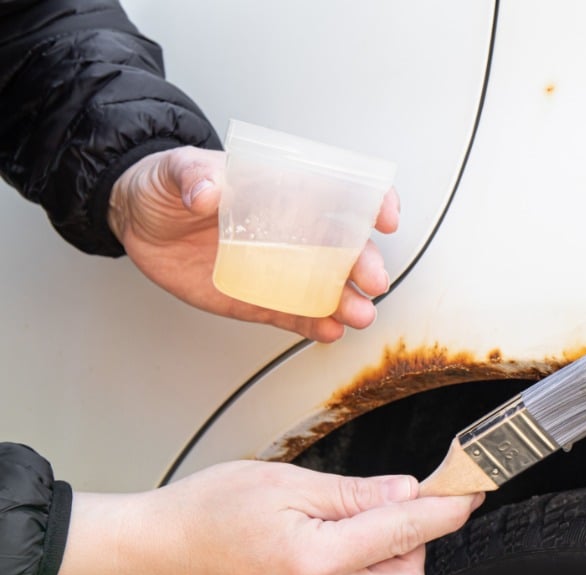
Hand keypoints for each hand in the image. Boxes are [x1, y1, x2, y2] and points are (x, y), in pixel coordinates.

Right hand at [46, 461, 482, 574]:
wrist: (154, 553)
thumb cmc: (207, 511)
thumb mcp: (287, 483)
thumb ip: (356, 494)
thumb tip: (409, 492)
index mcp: (313, 562)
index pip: (405, 533)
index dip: (444, 508)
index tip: (467, 491)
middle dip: (417, 540)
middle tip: (402, 504)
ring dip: (392, 563)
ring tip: (361, 526)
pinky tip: (344, 552)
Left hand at [108, 146, 401, 342]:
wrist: (139, 221)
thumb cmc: (167, 184)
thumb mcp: (177, 168)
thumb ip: (195, 176)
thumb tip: (208, 191)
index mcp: (282, 191)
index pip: (339, 192)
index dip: (370, 202)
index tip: (384, 218)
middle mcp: (291, 230)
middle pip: (342, 247)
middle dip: (364, 264)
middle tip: (372, 281)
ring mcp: (278, 267)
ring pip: (326, 286)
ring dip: (347, 301)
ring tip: (358, 315)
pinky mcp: (260, 298)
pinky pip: (295, 315)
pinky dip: (316, 325)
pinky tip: (330, 331)